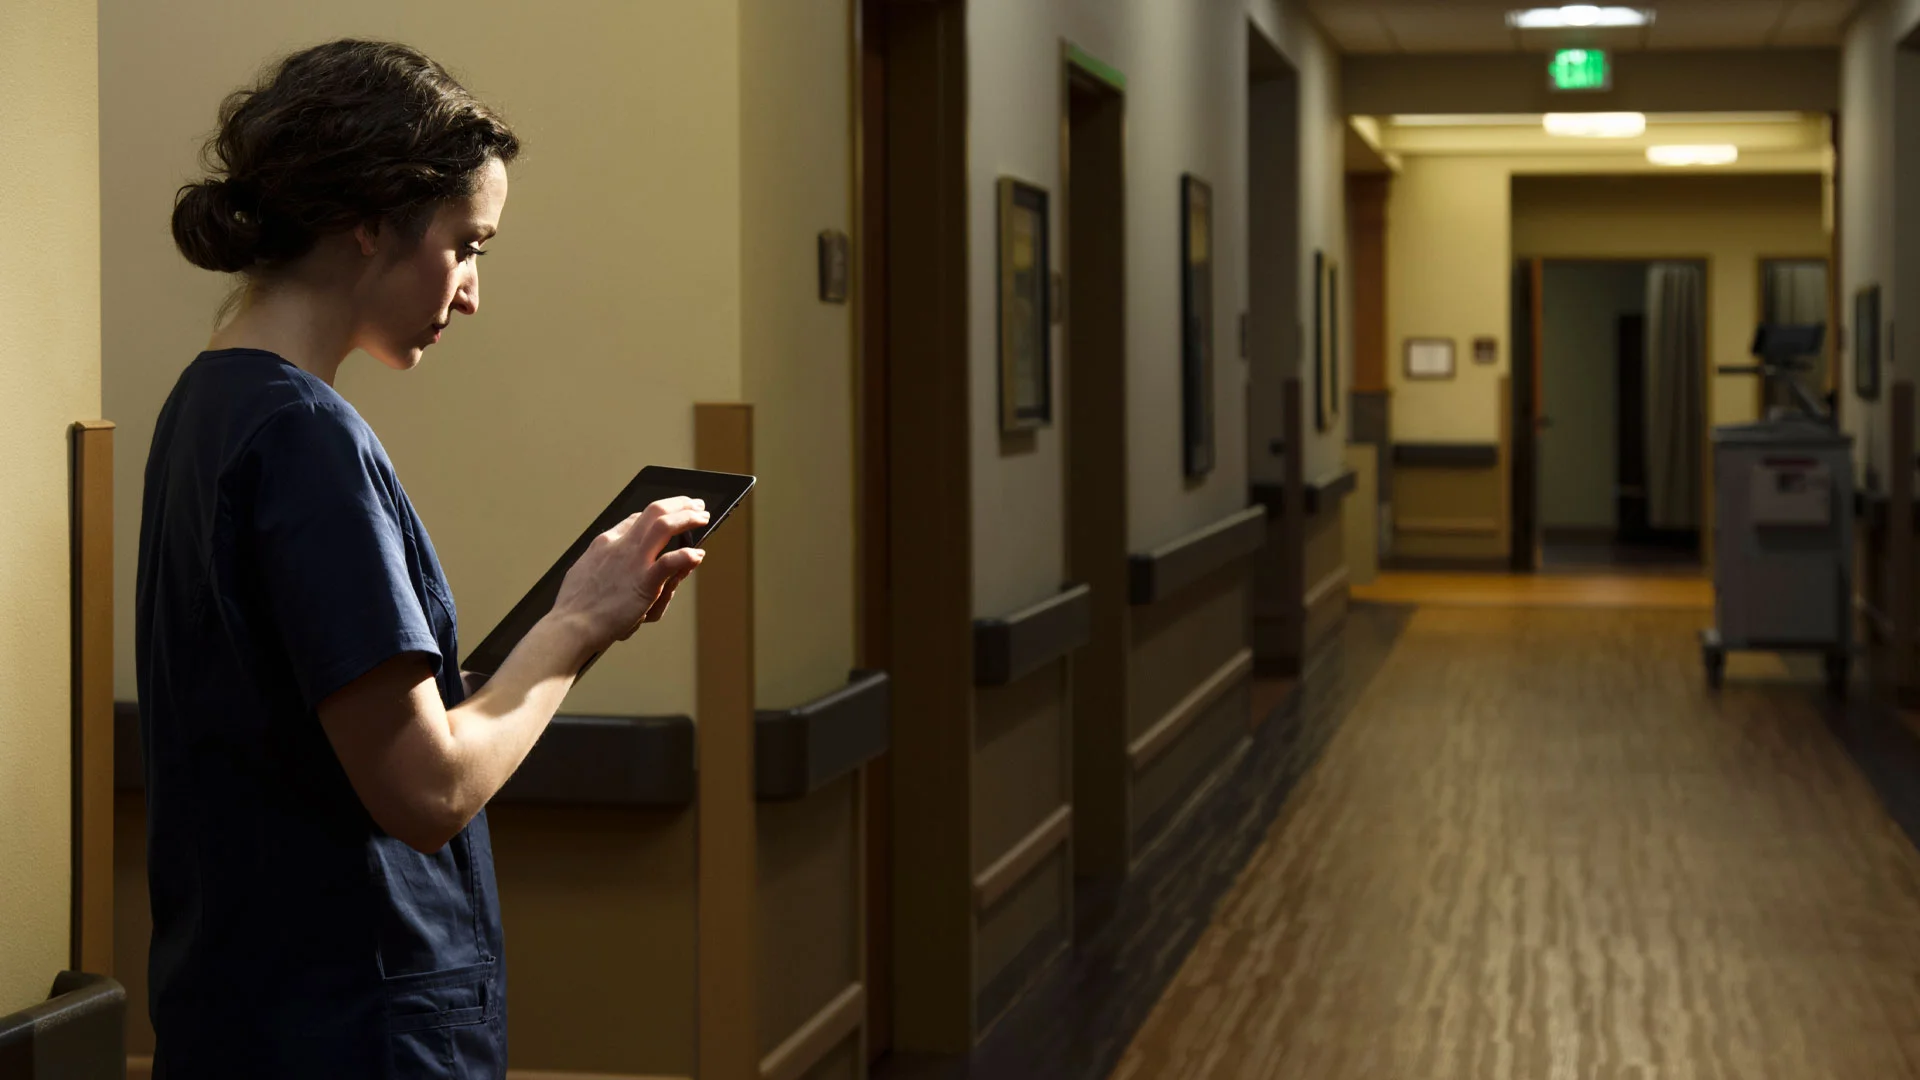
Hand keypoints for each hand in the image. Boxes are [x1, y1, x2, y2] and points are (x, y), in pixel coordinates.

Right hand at [552, 496, 708, 650]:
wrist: (570, 627)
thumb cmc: (577, 607)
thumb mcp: (584, 572)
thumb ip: (605, 562)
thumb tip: (622, 561)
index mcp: (605, 542)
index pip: (637, 518)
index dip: (658, 514)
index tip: (670, 515)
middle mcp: (620, 545)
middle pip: (654, 511)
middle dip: (679, 504)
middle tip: (697, 506)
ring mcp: (633, 562)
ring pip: (664, 525)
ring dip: (688, 518)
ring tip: (703, 517)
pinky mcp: (643, 583)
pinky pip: (670, 562)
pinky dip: (687, 555)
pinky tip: (697, 555)